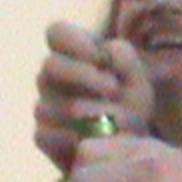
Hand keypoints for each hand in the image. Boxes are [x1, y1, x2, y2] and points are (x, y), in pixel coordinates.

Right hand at [33, 21, 154, 169]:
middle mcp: (53, 78)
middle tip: (113, 89)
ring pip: (48, 103)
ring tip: (113, 120)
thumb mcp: (138, 81)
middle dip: (82, 75)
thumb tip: (107, 50)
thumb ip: (126, 59)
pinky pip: (46, 133)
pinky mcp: (43, 136)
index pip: (57, 32)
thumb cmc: (131, 108)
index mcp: (73, 55)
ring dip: (85, 112)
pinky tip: (95, 139)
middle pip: (49, 65)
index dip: (74, 41)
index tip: (99, 57)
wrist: (129, 149)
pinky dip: (73, 137)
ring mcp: (44, 107)